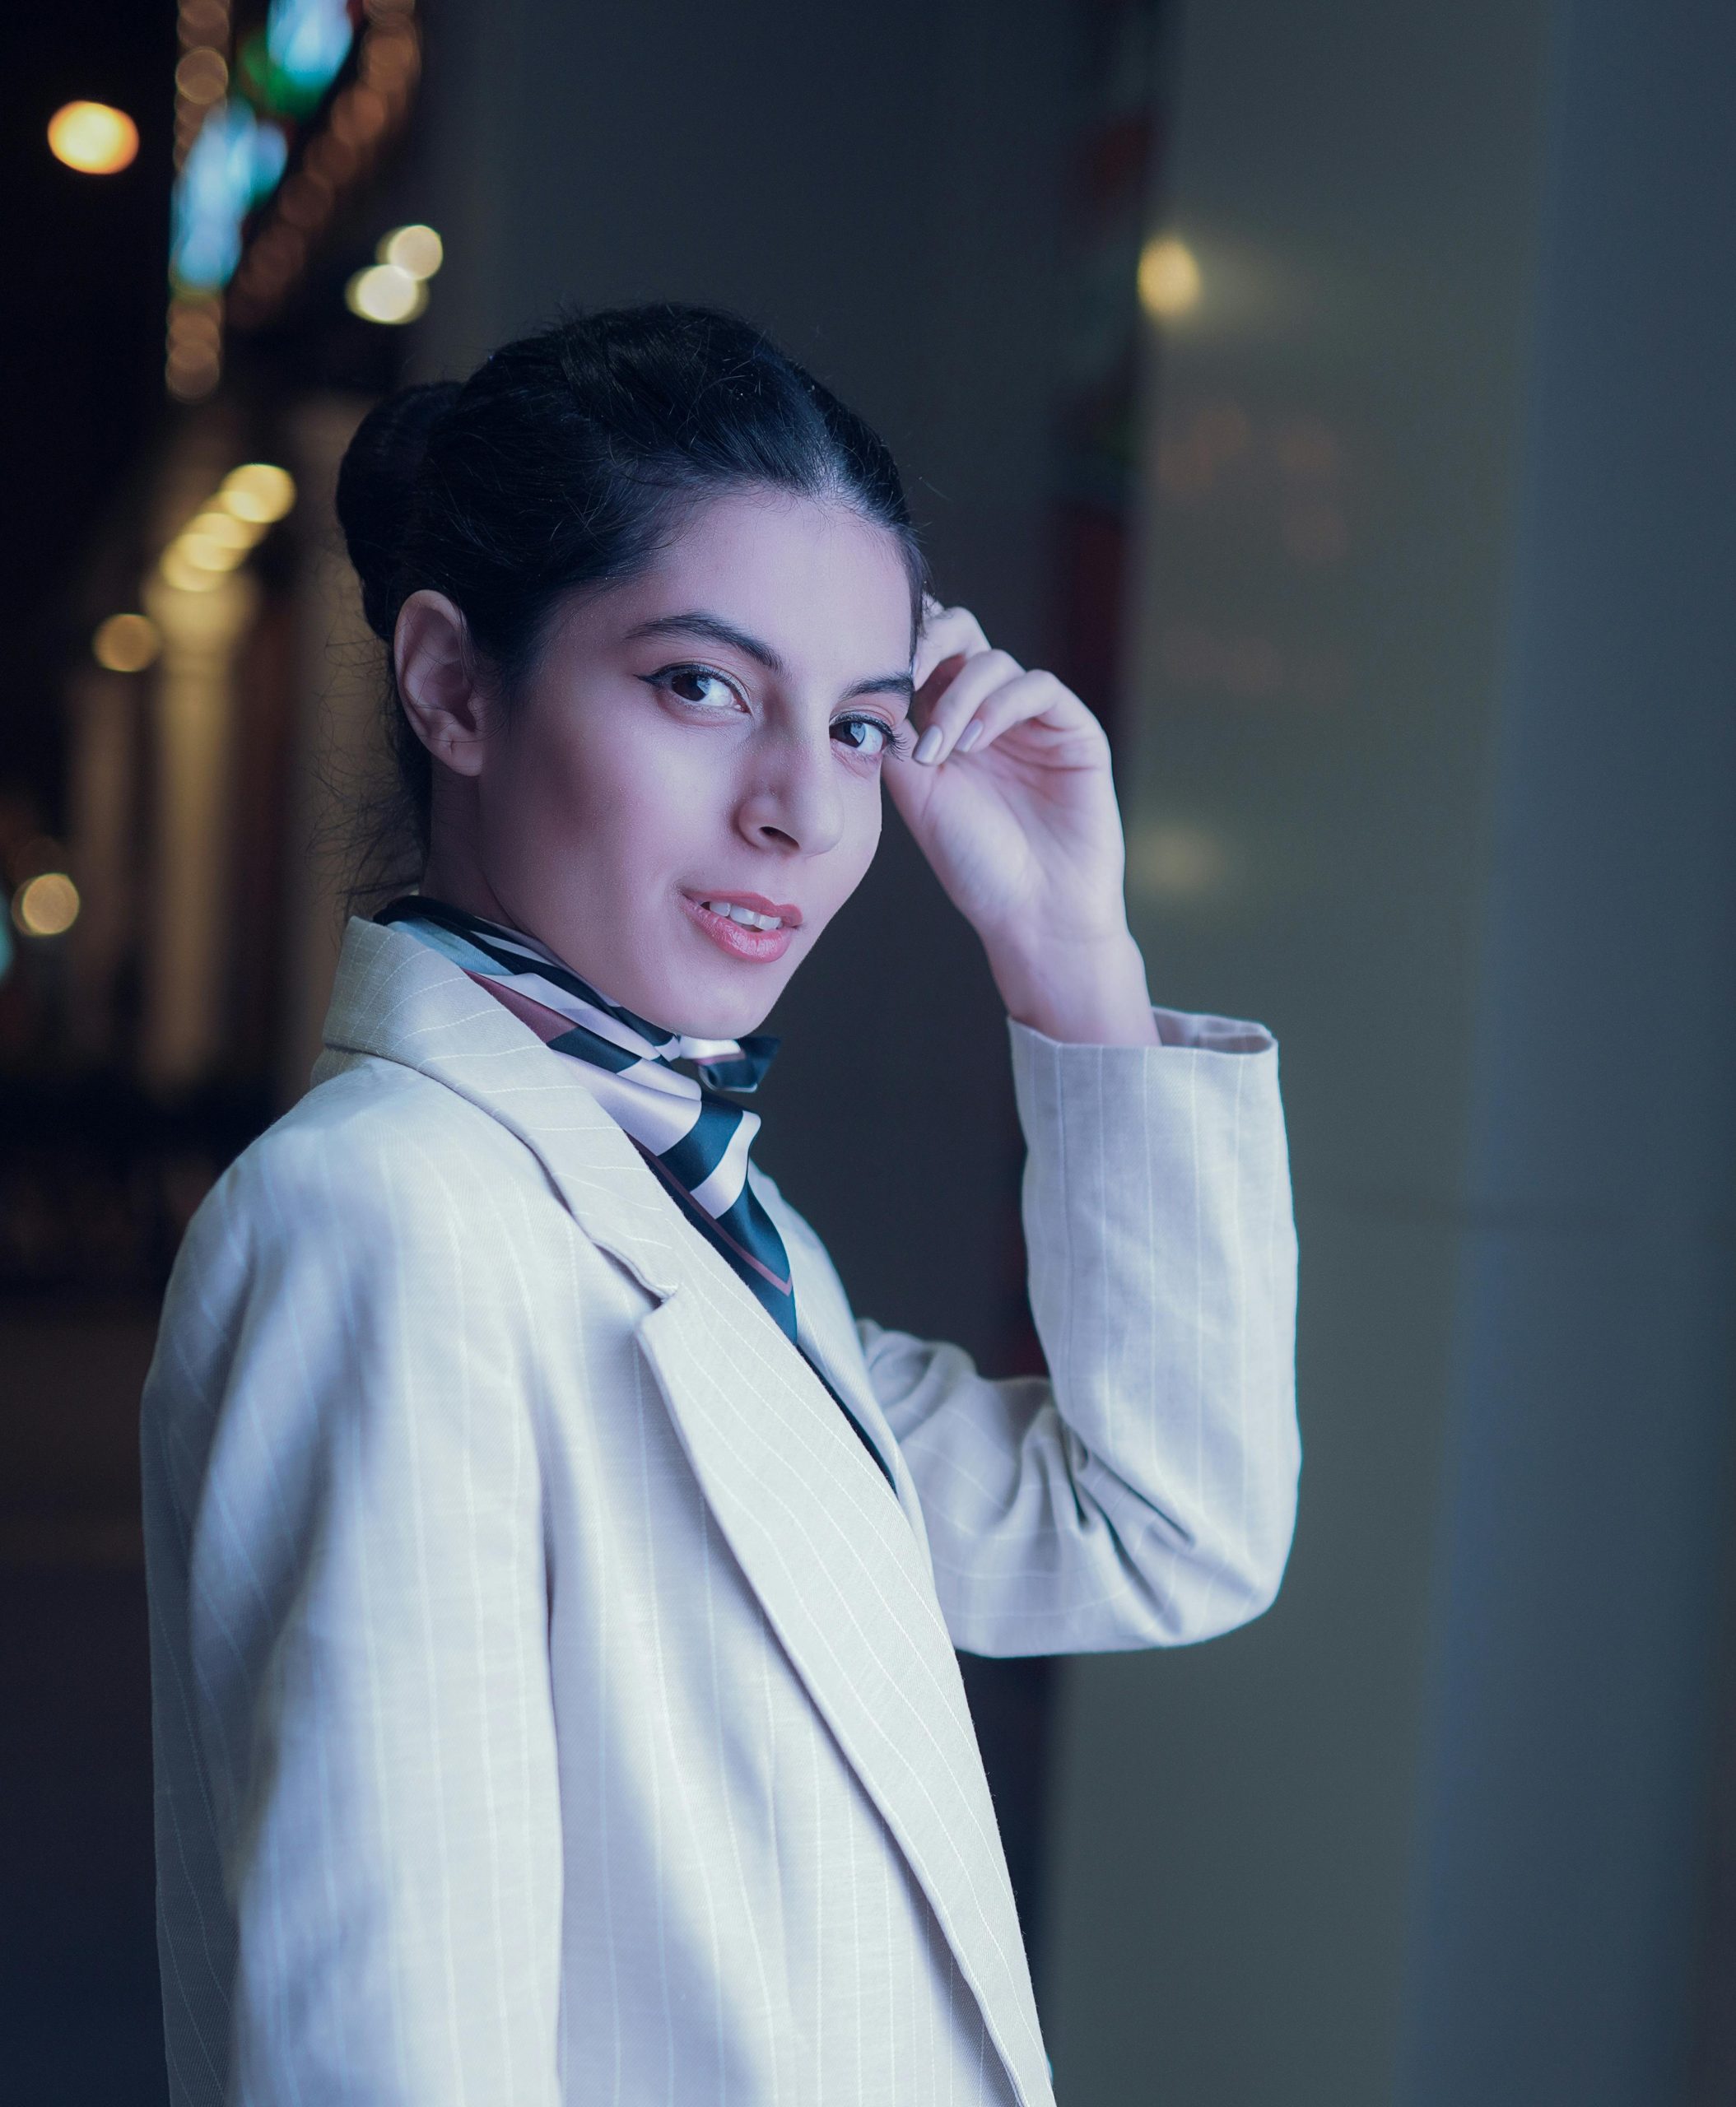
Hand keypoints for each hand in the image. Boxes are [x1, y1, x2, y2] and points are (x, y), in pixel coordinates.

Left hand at [885, 599, 1157, 1044]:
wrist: (1034, 916)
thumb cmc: (974, 866)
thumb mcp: (916, 795)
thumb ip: (894, 736)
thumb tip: (864, 684)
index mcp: (948, 723)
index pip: (925, 654)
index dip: (899, 645)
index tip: (866, 665)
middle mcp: (990, 713)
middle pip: (962, 633)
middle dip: (928, 642)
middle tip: (901, 676)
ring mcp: (1034, 721)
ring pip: (994, 661)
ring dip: (958, 695)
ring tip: (939, 749)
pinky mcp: (1075, 732)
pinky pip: (1040, 688)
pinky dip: (1001, 705)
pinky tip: (974, 744)